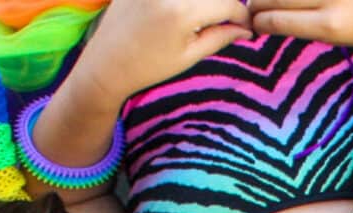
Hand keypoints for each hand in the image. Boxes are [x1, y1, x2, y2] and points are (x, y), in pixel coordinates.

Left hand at [74, 0, 251, 102]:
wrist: (106, 65)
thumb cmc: (148, 66)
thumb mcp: (189, 55)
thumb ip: (220, 37)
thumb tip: (246, 29)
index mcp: (183, 11)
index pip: (228, 3)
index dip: (241, 15)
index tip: (245, 25)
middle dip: (224, 5)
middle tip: (227, 21)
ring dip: (204, 3)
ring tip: (204, 18)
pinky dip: (184, 2)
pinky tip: (176, 16)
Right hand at [248, 0, 352, 46]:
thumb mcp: (340, 36)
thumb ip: (307, 25)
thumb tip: (269, 17)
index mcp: (331, 25)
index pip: (278, 20)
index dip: (259, 20)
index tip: (252, 23)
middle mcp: (331, 0)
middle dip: (257, 3)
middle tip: (250, 8)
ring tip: (263, 1)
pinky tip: (281, 0)